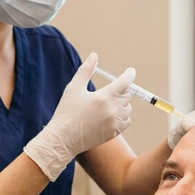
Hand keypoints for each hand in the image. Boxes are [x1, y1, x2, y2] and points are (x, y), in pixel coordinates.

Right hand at [25, 53, 133, 180]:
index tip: (131, 71)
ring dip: (122, 105)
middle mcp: (112, 110)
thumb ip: (85, 70)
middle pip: (126, 96)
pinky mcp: (113, 133)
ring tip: (109, 105)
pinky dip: (122, 117)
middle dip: (120, 91)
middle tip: (109, 92)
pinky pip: (126, 122)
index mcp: (103, 97)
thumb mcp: (74, 88)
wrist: (63, 138)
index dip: (129, 75)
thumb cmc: (67, 112)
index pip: (124, 82)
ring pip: (128, 109)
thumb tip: (94, 56)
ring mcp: (114, 123)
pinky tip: (111, 116)